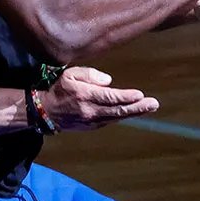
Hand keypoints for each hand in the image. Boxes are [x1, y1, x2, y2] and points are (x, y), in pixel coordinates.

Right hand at [41, 66, 159, 130]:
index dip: (125, 97)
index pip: (109, 97)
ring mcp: (92, 121)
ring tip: (150, 107)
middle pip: (118, 110)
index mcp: (85, 96)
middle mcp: (90, 110)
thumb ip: (89, 75)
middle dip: (137, 107)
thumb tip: (108, 81)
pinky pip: (111, 120)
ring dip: (134, 112)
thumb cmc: (59, 89)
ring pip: (117, 117)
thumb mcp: (70, 74)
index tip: (140, 94)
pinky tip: (134, 110)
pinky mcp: (93, 126)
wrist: (46, 112)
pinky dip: (123, 115)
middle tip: (153, 104)